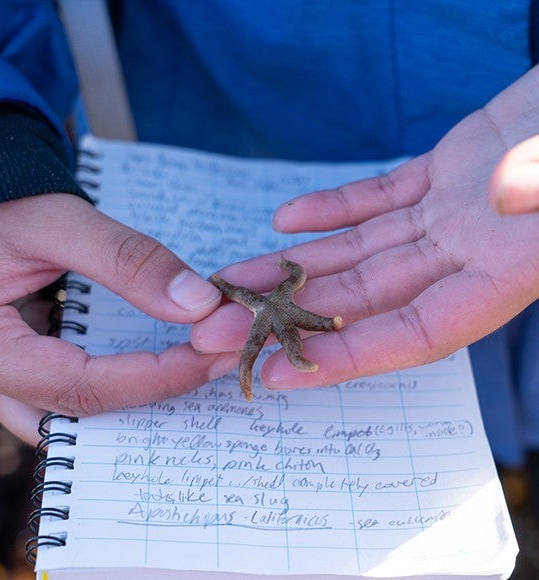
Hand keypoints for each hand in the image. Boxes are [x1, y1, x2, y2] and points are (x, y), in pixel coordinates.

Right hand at [0, 194, 235, 443]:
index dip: (156, 377)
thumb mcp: (52, 221)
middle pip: (76, 416)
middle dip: (151, 396)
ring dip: (128, 398)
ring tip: (185, 363)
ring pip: (65, 418)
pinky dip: (104, 386)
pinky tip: (142, 364)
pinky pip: (55, 400)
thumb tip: (199, 302)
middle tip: (210, 363)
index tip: (212, 354)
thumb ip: (126, 260)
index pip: (81, 388)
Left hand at [192, 67, 538, 390]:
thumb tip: (507, 197)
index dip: (345, 358)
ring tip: (234, 280)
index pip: (413, 335)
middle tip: (223, 325)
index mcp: (508, 273)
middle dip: (291, 313)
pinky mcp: (445, 173)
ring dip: (294, 266)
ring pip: (358, 251)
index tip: (278, 372)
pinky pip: (378, 198)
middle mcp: (472, 254)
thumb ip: (538, 194)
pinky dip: (332, 209)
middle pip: (365, 298)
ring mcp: (454, 214)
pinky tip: (284, 221)